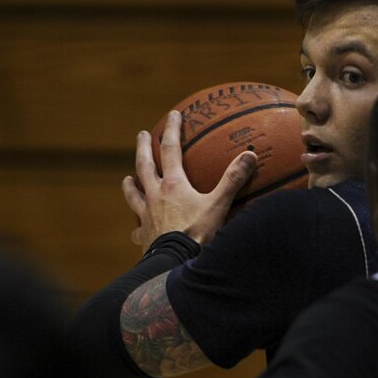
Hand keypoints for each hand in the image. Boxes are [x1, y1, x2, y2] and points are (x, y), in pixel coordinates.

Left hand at [123, 110, 257, 248]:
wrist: (175, 263)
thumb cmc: (197, 233)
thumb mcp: (218, 205)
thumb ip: (233, 180)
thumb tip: (249, 155)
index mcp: (173, 184)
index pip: (170, 149)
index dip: (172, 130)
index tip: (173, 115)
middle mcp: (155, 195)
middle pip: (144, 165)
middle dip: (143, 148)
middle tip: (141, 135)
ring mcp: (146, 215)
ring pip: (134, 194)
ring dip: (131, 184)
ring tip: (127, 178)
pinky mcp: (144, 235)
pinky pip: (138, 228)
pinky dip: (137, 227)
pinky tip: (135, 231)